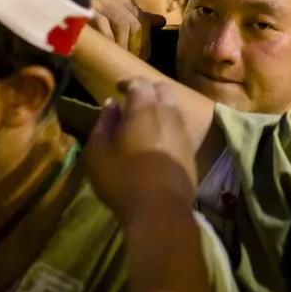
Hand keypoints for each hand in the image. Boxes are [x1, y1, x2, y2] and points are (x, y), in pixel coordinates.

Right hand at [82, 78, 196, 224]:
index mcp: (145, 108)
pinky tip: (157, 141)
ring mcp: (184, 132)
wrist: (160, 210)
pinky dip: (168, 126)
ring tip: (144, 121)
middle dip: (148, 90)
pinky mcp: (191, 150)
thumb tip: (111, 104)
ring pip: (174, 108)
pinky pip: (180, 128)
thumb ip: (103, 123)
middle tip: (133, 101)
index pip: (140, 82)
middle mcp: (169, 114)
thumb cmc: (123, 179)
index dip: (128, 82)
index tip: (118, 88)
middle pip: (163, 89)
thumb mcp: (98, 152)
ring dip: (160, 108)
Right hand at [88, 0, 165, 59]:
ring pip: (124, 25)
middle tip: (133, 62)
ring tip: (121, 60)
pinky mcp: (86, 10)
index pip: (142, 19)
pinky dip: (109, 41)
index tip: (144, 57)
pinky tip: (107, 52)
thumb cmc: (88, 15)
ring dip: (124, 46)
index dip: (145, 41)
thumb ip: (137, 17)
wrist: (57, 4)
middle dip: (137, 46)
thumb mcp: (114, 12)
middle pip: (135, 24)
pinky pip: (104, 27)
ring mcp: (98, 2)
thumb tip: (161, 22)